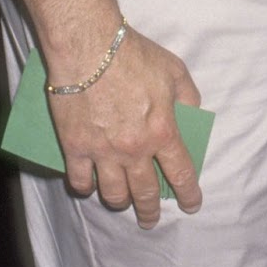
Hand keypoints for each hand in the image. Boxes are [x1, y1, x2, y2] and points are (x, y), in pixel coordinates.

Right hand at [49, 26, 202, 227]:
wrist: (89, 47)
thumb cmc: (134, 54)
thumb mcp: (174, 69)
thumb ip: (188, 95)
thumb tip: (191, 114)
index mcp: (162, 131)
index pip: (181, 173)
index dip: (188, 194)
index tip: (191, 205)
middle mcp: (134, 149)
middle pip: (145, 192)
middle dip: (150, 211)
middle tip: (150, 220)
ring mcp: (103, 152)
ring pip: (113, 194)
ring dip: (120, 202)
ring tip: (122, 203)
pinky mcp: (74, 148)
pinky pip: (80, 181)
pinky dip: (85, 187)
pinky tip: (89, 186)